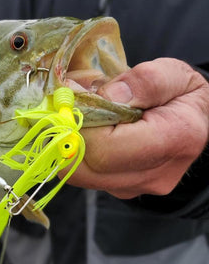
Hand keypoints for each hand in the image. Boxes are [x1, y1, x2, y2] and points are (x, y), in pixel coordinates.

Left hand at [66, 58, 208, 198]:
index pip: (105, 149)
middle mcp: (152, 175)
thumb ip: (142, 82)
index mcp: (172, 141)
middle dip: (67, 133)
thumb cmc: (184, 96)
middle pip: (84, 168)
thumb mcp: (173, 74)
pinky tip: (91, 129)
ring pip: (78, 174)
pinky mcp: (119, 189)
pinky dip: (78, 150)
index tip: (73, 95)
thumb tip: (105, 97)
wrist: (198, 123)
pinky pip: (84, 174)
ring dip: (69, 141)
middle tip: (70, 105)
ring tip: (82, 115)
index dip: (79, 122)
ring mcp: (133, 187)